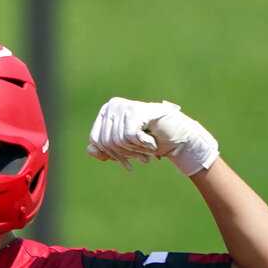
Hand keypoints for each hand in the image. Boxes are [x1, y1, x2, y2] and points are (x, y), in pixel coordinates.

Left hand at [87, 97, 218, 175]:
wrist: (177, 137)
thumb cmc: (148, 142)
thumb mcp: (122, 149)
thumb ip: (103, 151)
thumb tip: (90, 149)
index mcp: (106, 112)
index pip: (96, 140)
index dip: (110, 154)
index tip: (125, 161)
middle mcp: (112, 105)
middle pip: (106, 141)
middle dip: (125, 154)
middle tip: (142, 158)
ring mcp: (124, 106)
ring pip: (118, 140)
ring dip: (136, 151)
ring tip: (148, 149)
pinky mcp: (136, 111)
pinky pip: (129, 136)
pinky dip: (143, 145)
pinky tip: (152, 142)